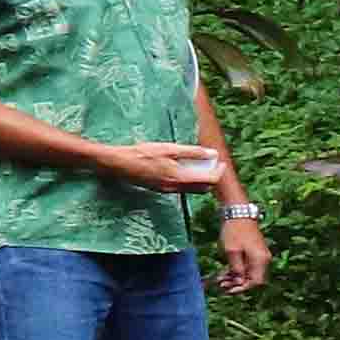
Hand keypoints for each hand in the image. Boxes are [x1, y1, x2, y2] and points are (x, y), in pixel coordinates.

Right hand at [105, 141, 227, 194]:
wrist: (118, 164)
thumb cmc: (143, 153)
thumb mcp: (170, 149)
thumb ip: (193, 152)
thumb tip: (212, 154)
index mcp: (180, 178)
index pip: (209, 180)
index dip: (218, 172)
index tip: (221, 163)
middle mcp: (175, 188)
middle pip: (202, 188)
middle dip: (211, 177)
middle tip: (213, 164)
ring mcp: (166, 190)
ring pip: (191, 189)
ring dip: (199, 179)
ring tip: (200, 165)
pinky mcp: (159, 189)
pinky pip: (180, 188)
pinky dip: (187, 180)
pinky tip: (183, 168)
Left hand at [217, 211, 269, 295]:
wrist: (238, 213)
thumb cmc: (234, 231)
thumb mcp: (232, 252)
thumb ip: (236, 269)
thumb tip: (239, 281)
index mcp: (260, 260)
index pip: (255, 281)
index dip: (242, 288)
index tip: (228, 290)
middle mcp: (263, 259)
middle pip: (253, 278)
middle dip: (237, 284)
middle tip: (221, 285)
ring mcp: (259, 255)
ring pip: (249, 273)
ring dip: (235, 278)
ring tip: (220, 279)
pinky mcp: (254, 251)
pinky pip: (247, 266)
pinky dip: (237, 270)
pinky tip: (225, 272)